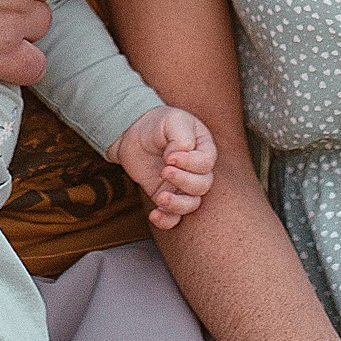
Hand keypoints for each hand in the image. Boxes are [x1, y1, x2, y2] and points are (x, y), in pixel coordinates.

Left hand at [112, 105, 217, 227]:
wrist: (134, 133)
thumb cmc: (158, 124)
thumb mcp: (172, 120)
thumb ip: (181, 136)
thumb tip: (182, 154)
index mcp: (204, 149)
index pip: (206, 164)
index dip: (190, 164)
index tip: (169, 156)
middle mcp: (196, 170)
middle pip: (203, 185)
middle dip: (184, 182)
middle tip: (164, 171)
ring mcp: (182, 186)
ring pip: (192, 204)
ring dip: (177, 204)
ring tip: (160, 197)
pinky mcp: (166, 196)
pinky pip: (173, 218)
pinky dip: (166, 220)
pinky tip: (154, 215)